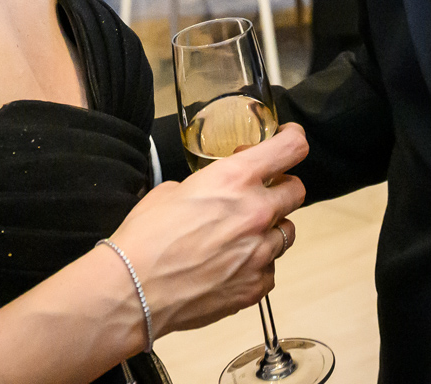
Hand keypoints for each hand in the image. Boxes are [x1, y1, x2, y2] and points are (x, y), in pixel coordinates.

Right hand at [107, 124, 307, 339]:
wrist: (134, 290)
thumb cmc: (145, 238)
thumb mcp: (172, 190)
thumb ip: (207, 186)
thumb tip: (214, 194)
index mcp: (235, 178)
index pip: (291, 148)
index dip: (293, 140)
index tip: (288, 140)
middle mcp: (256, 211)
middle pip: (296, 190)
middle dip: (281, 187)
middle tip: (261, 192)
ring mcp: (260, 252)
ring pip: (286, 231)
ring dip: (269, 228)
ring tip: (240, 235)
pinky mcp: (256, 286)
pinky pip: (270, 268)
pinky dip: (257, 264)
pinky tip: (231, 265)